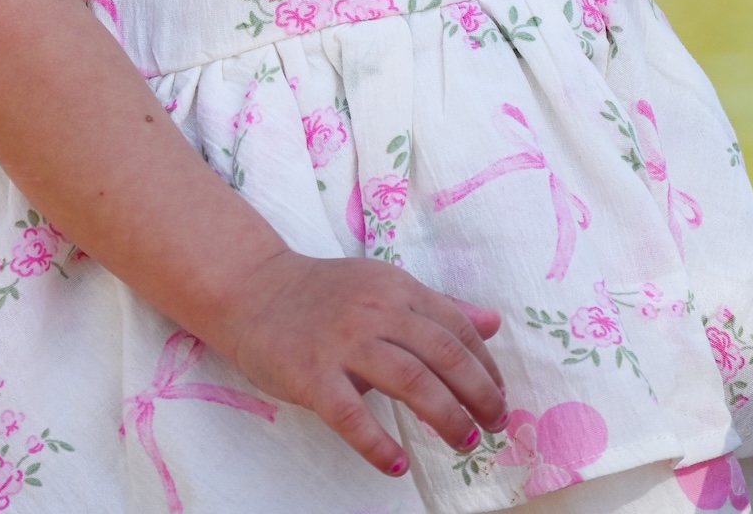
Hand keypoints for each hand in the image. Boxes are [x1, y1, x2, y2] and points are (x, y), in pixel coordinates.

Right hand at [222, 250, 505, 477]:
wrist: (253, 290)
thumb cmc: (324, 295)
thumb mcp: (384, 287)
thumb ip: (437, 307)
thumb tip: (493, 323)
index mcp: (396, 288)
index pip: (456, 328)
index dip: (486, 366)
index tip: (499, 396)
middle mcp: (375, 311)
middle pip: (442, 354)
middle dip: (478, 394)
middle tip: (494, 424)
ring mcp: (343, 343)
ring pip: (410, 381)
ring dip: (445, 417)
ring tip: (464, 442)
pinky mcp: (311, 376)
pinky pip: (351, 416)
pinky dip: (378, 444)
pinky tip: (397, 465)